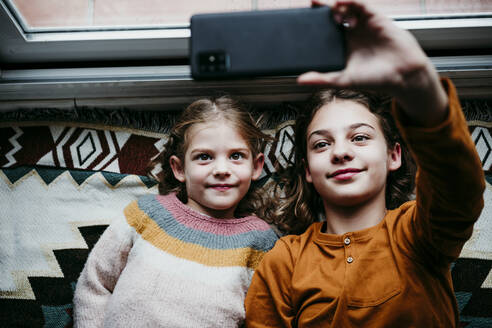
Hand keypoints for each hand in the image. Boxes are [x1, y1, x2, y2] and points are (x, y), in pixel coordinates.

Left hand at [298, 0, 447, 125]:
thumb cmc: (375, 79)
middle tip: (307, 7)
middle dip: (319, 11)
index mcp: (342, 47)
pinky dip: (348, 0)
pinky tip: (339, 2)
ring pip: (344, 7)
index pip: (323, 33)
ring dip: (332, 6)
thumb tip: (299, 80)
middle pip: (331, 17)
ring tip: (322, 8)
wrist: (402, 74)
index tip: (297, 23)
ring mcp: (363, 24)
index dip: (312, 27)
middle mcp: (351, 33)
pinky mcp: (374, 16)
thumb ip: (322, 79)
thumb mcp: (344, 80)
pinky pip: (359, 4)